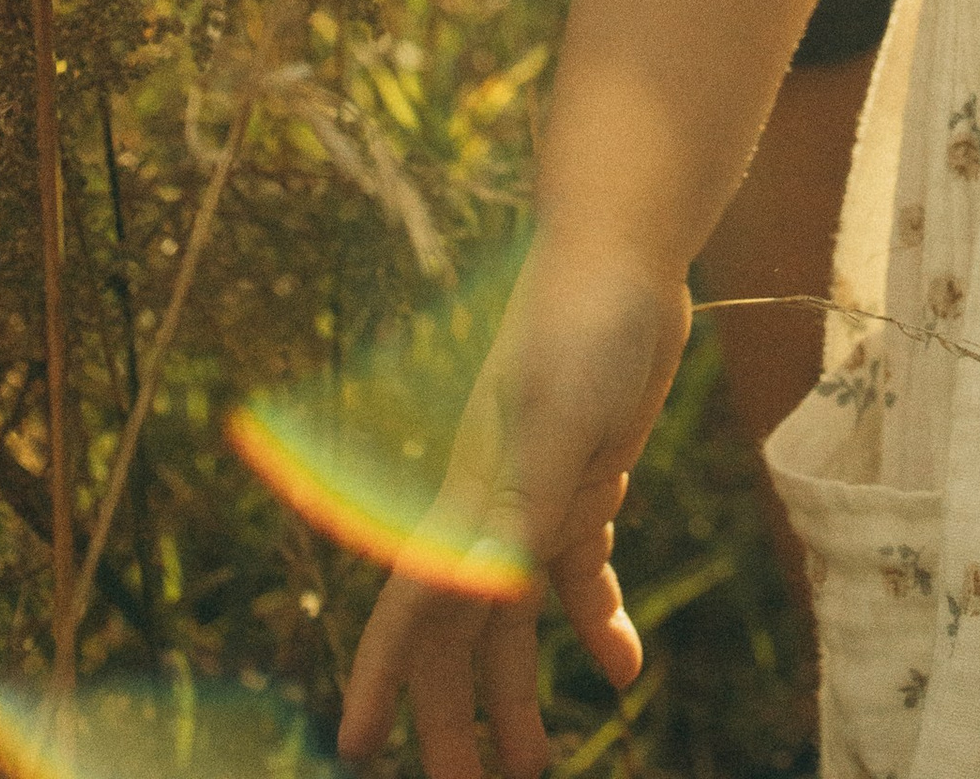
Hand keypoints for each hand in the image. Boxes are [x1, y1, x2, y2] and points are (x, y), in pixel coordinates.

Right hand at [338, 250, 690, 778]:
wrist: (625, 251)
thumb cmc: (580, 325)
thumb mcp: (557, 423)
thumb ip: (519, 509)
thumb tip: (480, 599)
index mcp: (469, 501)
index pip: (410, 613)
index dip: (378, 683)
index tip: (355, 751)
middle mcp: (489, 507)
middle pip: (459, 638)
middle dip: (455, 720)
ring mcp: (535, 494)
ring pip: (515, 620)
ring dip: (521, 692)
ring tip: (538, 767)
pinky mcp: (584, 476)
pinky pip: (580, 570)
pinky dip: (597, 621)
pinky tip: (625, 668)